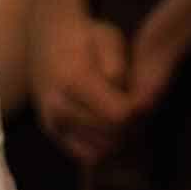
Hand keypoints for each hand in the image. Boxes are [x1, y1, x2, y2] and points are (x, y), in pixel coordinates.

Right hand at [33, 8, 136, 159]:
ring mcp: (51, 121)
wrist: (48, 36)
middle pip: (111, 136)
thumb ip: (120, 71)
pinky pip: (85, 154)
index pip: (119, 116)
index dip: (137, 111)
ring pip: (100, 150)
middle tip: (138, 109)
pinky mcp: (51, 130)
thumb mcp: (109, 40)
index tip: (143, 98)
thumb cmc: (86, 35)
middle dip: (132, 127)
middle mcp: (58, 106)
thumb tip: (129, 104)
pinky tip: (110, 126)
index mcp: (74, 82)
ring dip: (118, 139)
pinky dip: (103, 146)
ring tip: (125, 116)